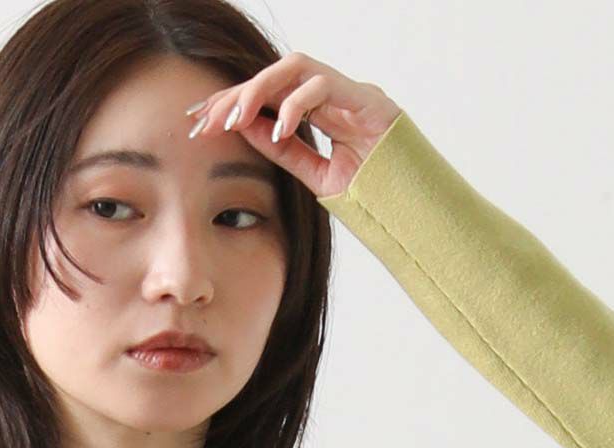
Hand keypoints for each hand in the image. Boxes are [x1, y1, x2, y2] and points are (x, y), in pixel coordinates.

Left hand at [184, 51, 401, 200]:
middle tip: (208, 120)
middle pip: (276, 75)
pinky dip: (297, 104)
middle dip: (238, 94)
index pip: (269, 96)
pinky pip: (325, 86)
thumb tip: (245, 129)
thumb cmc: (371, 194)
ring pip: (297, 68)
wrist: (412, 212)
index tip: (200, 123)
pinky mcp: (368, 99)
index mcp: (319, 111)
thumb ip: (284, 149)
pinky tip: (279, 128)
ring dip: (260, 89)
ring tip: (236, 118)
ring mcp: (351, 93)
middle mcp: (333, 94)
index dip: (233, 104)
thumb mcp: (314, 174)